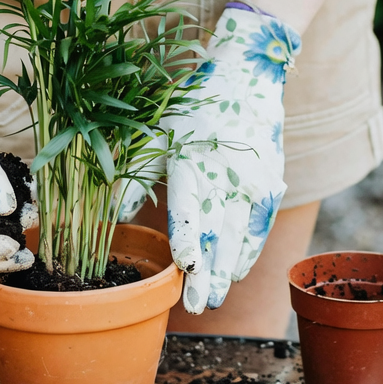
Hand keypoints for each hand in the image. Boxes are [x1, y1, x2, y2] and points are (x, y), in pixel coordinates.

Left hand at [161, 3, 300, 312]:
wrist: (250, 78)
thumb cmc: (194, 109)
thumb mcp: (158, 133)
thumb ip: (136, 176)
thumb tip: (112, 217)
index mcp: (193, 158)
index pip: (192, 202)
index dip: (188, 233)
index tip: (184, 262)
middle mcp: (226, 174)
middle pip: (217, 230)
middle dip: (209, 271)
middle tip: (198, 304)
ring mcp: (253, 183)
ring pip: (239, 236)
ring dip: (227, 270)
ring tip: (213, 300)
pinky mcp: (270, 187)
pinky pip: (258, 228)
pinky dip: (247, 252)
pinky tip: (235, 274)